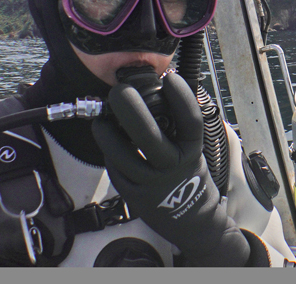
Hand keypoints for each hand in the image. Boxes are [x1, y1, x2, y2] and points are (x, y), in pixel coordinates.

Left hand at [91, 72, 249, 265]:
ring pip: (122, 156)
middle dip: (131, 109)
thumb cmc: (189, 175)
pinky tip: (108, 140)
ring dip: (107, 133)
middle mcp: (172, 167)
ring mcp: (152, 183)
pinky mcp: (134, 195)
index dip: (181, 97)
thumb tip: (161, 89)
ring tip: (102, 118)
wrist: (191, 218)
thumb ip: (178, 125)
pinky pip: (116, 169)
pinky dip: (109, 152)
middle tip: (120, 90)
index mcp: (192, 151)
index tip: (170, 78)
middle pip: (148, 136)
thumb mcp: (193, 149)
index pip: (189, 120)